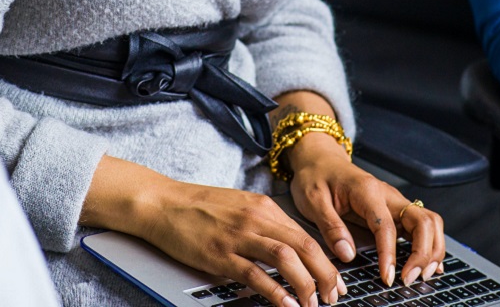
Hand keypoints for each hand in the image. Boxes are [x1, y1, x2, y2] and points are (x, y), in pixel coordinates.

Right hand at [82, 155, 344, 306]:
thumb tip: (289, 248)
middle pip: (304, 246)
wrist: (164, 202)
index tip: (336, 280)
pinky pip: (256, 274)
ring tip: (314, 304)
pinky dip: (276, 291)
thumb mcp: (239, 206)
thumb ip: (264, 224)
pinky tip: (287, 305)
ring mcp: (239, 236)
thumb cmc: (200, 207)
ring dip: (306, 284)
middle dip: (325, 274)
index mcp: (263, 207)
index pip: (305, 234)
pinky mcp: (221, 254)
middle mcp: (257, 218)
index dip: (325, 260)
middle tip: (334, 297)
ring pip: (286, 259)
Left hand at [286, 132, 445, 288]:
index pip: (386, 226)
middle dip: (423, 253)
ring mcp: (394, 201)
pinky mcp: (395, 209)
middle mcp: (387, 194)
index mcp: (366, 191)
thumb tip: (348, 254)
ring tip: (423, 275)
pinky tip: (429, 264)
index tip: (387, 278)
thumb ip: (330, 227)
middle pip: (422, 220)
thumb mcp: (312, 200)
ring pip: (429, 221)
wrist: (320, 158)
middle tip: (410, 279)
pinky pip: (422, 225)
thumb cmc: (315, 177)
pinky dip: (430, 244)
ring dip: (432, 249)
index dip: (389, 254)